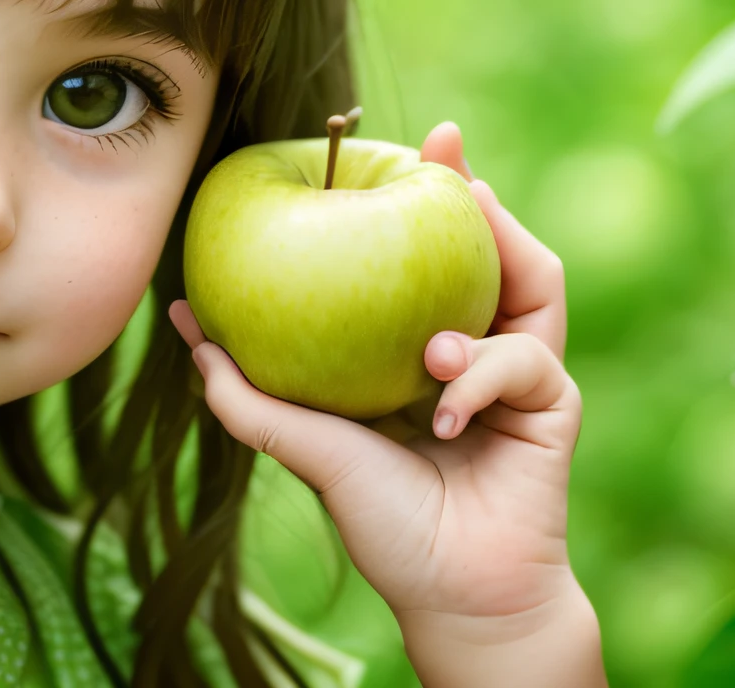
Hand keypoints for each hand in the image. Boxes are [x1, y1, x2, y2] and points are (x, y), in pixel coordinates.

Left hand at [170, 121, 603, 686]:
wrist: (451, 593)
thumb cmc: (380, 520)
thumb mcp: (300, 444)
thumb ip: (243, 391)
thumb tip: (181, 320)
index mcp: (424, 343)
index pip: (429, 253)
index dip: (421, 194)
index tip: (399, 141)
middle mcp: (479, 344)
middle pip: (496, 246)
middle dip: (473, 192)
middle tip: (442, 152)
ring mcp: (522, 371)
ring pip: (533, 285)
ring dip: (478, 286)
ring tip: (430, 324)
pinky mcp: (554, 404)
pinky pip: (521, 361)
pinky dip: (473, 377)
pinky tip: (437, 414)